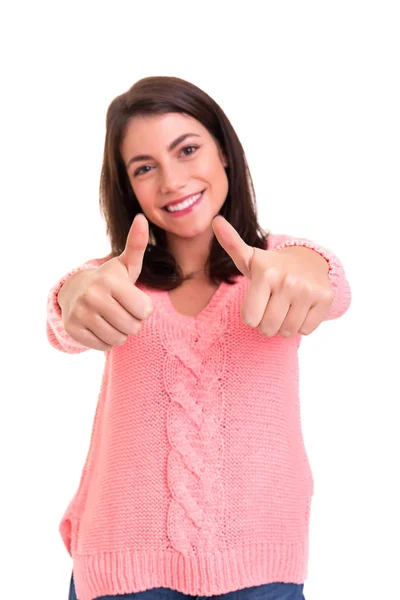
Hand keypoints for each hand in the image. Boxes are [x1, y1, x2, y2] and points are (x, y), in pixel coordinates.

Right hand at [61, 213, 153, 350]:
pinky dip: (106, 340)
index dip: (143, 309)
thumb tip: (142, 218)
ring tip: (113, 318)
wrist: (75, 290)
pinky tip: (101, 326)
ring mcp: (80, 313)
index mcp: (110, 280)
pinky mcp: (72, 329)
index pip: (144, 311)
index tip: (134, 301)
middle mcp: (92, 296)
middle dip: (132, 322)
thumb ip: (137, 244)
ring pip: (118, 339)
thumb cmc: (110, 279)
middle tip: (122, 310)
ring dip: (120, 333)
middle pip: (132, 327)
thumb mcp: (126, 264)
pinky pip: (104, 346)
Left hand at [212, 216, 333, 336]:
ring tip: (286, 307)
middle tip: (272, 305)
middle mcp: (287, 281)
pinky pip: (306, 329)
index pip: (249, 319)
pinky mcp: (325, 298)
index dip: (252, 315)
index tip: (258, 301)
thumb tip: (215, 220)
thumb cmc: (271, 267)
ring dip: (284, 325)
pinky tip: (301, 307)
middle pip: (267, 328)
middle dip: (267, 323)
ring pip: (287, 331)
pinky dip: (302, 324)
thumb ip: (230, 244)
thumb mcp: (250, 258)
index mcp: (265, 273)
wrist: (308, 261)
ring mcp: (308, 290)